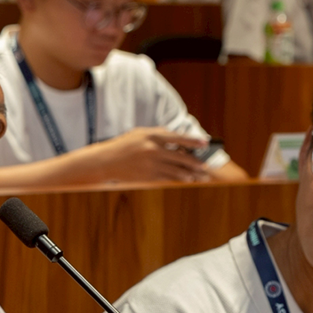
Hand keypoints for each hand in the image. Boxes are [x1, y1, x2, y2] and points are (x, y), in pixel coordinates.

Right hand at [85, 127, 208, 183]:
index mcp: (153, 136)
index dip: (193, 142)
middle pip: (181, 157)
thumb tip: (179, 141)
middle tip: (206, 166)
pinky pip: (168, 177)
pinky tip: (187, 179)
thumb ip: (159, 135)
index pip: (178, 138)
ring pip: (177, 170)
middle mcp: (153, 150)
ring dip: (191, 174)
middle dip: (196, 162)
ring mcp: (151, 164)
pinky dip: (179, 178)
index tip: (205, 144)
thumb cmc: (125, 145)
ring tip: (201, 176)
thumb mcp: (141, 133)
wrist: (106, 161)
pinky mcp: (148, 176)